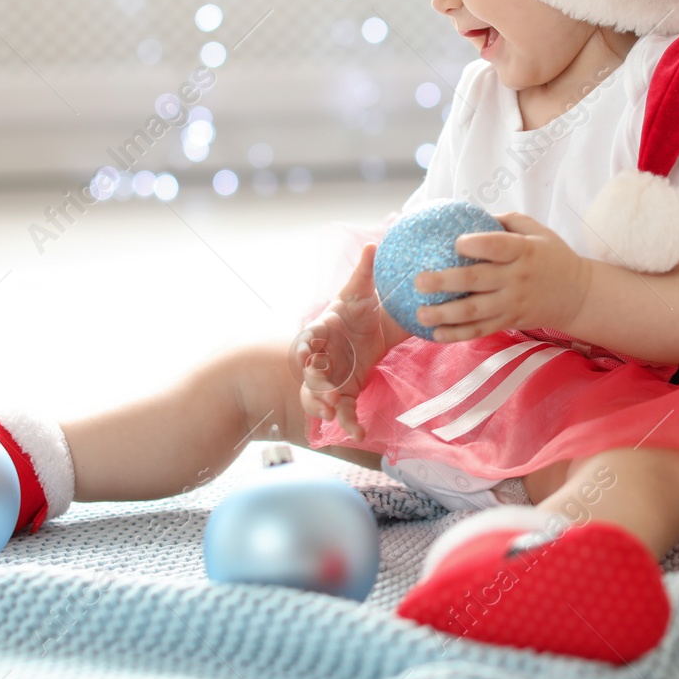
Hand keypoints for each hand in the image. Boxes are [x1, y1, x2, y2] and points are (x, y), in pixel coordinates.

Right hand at [294, 243, 408, 441]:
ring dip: (321, 404)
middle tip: (324, 389)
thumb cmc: (356, 313)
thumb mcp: (360, 294)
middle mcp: (321, 357)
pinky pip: (342, 412)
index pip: (308, 338)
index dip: (306, 346)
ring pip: (317, 395)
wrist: (366, 334)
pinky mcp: (342, 395)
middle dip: (313, 382)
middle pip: (309, 372)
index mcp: (322, 330)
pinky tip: (359, 433)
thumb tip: (373, 244)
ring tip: (332, 413)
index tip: (307, 352)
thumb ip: (365, 273)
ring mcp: (329, 378)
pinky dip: (347, 423)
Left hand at [412, 212, 591, 341]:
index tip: (454, 243)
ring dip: (445, 314)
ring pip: (475, 311)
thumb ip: (506, 221)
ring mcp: (513, 303)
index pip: (497, 246)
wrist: (578, 295)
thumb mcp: (537, 231)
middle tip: (419, 280)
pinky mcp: (511, 322)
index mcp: (524, 251)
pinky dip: (458, 335)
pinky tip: (436, 334)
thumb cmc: (551, 256)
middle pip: (477, 281)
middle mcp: (517, 278)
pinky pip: (481, 331)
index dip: (474, 245)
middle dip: (445, 281)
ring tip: (420, 314)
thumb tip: (469, 212)